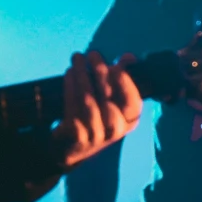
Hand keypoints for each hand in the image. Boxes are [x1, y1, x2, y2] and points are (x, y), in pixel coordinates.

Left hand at [56, 51, 142, 166]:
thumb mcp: (113, 100)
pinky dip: (70, 88)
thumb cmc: (97, 116)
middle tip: (93, 54)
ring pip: (88, 101)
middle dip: (100, 73)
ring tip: (77, 58)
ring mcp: (96, 135)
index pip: (133, 104)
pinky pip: (72, 107)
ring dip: (82, 76)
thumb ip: (122, 78)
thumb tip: (129, 57)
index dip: (126, 85)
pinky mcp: (77, 135)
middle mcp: (115, 130)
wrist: (73, 148)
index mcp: (129, 121)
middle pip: (108, 99)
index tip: (116, 66)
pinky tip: (68, 74)